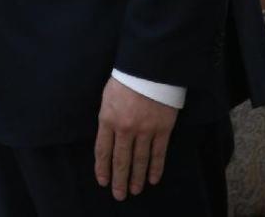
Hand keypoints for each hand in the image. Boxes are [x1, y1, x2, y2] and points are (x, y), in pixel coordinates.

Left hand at [94, 76, 177, 200]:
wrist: (148, 69)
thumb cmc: (124, 80)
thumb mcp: (107, 98)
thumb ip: (107, 118)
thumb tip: (107, 138)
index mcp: (107, 119)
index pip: (102, 150)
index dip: (102, 168)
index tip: (102, 181)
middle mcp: (125, 129)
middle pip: (121, 160)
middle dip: (119, 179)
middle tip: (118, 195)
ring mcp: (145, 131)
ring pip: (139, 160)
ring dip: (136, 178)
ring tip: (134, 191)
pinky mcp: (162, 129)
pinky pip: (158, 153)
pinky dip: (155, 168)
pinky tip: (152, 179)